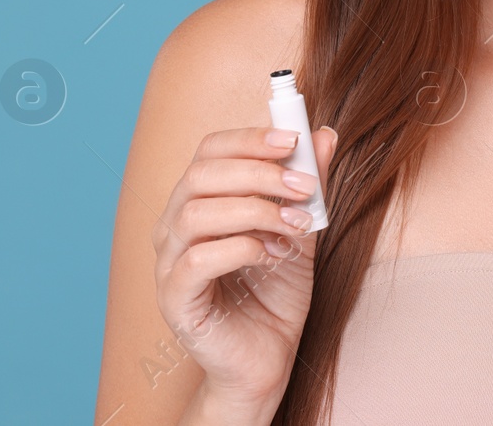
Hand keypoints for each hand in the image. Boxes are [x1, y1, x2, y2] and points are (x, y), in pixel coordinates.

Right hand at [153, 123, 338, 413]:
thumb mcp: (301, 229)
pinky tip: (274, 255)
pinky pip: (198, 260)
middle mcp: (174, 227)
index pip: (210, 151)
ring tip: (296, 225)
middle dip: (260, 173)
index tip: (294, 141)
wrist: (269, 357)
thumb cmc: (276, 292)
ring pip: (195, 213)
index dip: (250, 138)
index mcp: (199, 201)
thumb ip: (308, 184)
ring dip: (255, 210)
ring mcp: (169, 264)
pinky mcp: (175, 300)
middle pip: (201, 175)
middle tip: (305, 187)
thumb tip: (324, 134)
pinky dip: (243, 248)